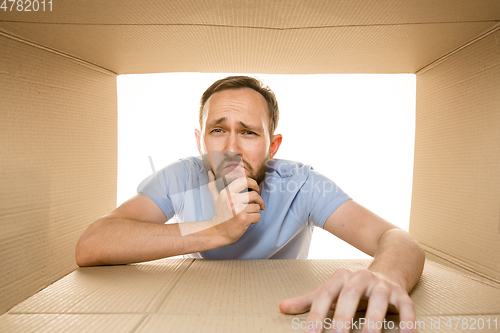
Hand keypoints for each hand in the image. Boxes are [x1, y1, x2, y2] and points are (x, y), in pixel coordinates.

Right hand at [207, 171, 264, 244]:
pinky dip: (255, 220)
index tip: (256, 189)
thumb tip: (210, 172)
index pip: (244, 181)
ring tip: (249, 215)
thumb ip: (214, 185)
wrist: (217, 232)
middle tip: (260, 205)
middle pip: (254, 195)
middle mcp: (231, 199)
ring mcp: (238, 209)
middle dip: (260, 201)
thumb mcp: (216, 199)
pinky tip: (249, 222)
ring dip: (256, 212)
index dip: (253, 183)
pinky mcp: (243, 219)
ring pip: (257, 207)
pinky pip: (258, 216)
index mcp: (226, 193)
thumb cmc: (220, 215)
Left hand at [279, 268, 415, 332]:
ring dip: (373, 322)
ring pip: (378, 301)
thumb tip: (281, 307)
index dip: (316, 315)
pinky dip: (408, 321)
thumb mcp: (331, 291)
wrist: (389, 268)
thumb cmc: (353, 287)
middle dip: (343, 317)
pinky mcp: (401, 294)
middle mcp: (361, 277)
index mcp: (340, 277)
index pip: (324, 296)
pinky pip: (406, 307)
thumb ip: (308, 301)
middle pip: (350, 295)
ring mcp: (382, 285)